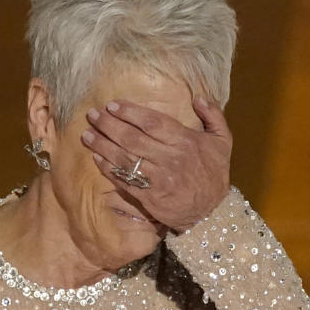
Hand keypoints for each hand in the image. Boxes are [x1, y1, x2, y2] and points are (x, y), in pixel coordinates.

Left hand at [81, 95, 231, 232]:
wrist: (211, 213)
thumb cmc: (214, 174)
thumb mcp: (222, 142)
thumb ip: (213, 116)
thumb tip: (197, 97)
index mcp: (184, 141)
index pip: (152, 122)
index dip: (129, 113)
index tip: (111, 105)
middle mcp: (170, 159)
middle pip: (133, 138)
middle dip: (109, 125)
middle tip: (92, 115)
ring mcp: (158, 179)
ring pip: (125, 158)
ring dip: (103, 146)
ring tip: (87, 135)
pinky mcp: (149, 197)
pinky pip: (125, 180)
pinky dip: (109, 169)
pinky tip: (96, 158)